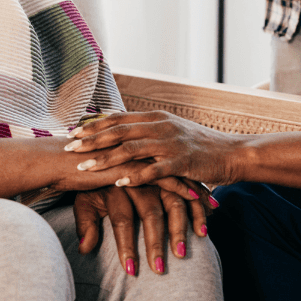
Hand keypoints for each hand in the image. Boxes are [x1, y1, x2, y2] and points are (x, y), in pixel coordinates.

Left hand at [65, 111, 244, 187]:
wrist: (232, 153)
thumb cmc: (200, 146)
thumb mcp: (172, 131)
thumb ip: (148, 130)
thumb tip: (124, 131)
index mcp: (156, 117)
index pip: (118, 118)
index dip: (94, 124)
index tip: (73, 130)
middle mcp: (161, 126)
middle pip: (119, 130)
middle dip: (91, 139)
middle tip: (69, 147)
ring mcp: (171, 143)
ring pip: (131, 149)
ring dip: (105, 158)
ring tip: (84, 167)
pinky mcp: (181, 162)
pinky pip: (153, 170)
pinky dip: (134, 176)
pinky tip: (118, 183)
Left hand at [73, 182, 211, 274]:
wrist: (100, 151)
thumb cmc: (93, 183)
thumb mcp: (84, 199)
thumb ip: (85, 224)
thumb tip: (85, 249)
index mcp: (114, 184)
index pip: (122, 219)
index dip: (126, 245)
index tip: (130, 270)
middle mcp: (138, 178)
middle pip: (150, 213)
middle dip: (155, 243)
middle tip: (158, 269)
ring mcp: (158, 174)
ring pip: (172, 203)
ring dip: (178, 229)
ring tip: (181, 254)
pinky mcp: (173, 172)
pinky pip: (188, 193)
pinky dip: (197, 210)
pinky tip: (202, 231)